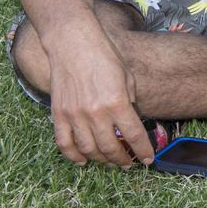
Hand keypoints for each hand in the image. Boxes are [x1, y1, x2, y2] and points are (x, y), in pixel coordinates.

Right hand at [47, 34, 153, 167]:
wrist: (73, 44)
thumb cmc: (105, 56)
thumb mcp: (127, 76)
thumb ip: (130, 100)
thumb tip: (130, 119)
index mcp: (118, 102)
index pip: (134, 136)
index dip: (143, 151)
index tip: (148, 159)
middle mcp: (96, 113)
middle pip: (111, 147)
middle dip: (123, 160)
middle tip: (129, 163)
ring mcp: (75, 115)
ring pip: (89, 149)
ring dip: (101, 160)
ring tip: (110, 162)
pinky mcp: (58, 114)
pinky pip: (65, 143)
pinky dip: (74, 156)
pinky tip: (83, 161)